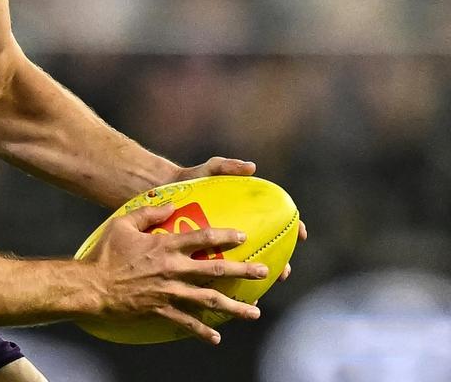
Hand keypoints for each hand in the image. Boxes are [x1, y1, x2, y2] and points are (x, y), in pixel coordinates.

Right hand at [88, 203, 267, 343]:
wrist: (92, 286)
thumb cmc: (105, 253)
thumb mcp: (123, 223)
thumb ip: (148, 213)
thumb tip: (170, 205)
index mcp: (164, 245)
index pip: (201, 238)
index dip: (224, 236)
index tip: (243, 236)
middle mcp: (172, 268)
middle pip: (215, 270)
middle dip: (242, 270)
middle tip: (264, 272)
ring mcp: (169, 291)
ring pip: (208, 300)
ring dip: (234, 307)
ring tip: (254, 312)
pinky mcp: (161, 309)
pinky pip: (187, 322)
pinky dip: (203, 331)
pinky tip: (217, 337)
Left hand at [174, 158, 307, 282]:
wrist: (164, 189)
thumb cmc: (192, 179)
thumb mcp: (209, 170)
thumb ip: (228, 166)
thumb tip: (252, 167)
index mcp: (246, 213)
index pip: (278, 220)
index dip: (293, 226)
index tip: (301, 234)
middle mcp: (240, 231)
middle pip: (268, 250)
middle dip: (281, 263)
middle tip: (283, 272)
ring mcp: (225, 245)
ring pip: (246, 268)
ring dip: (254, 282)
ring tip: (258, 294)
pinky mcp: (206, 255)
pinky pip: (220, 275)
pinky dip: (225, 287)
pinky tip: (226, 300)